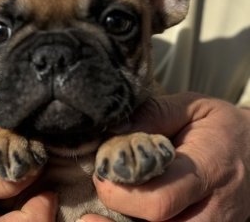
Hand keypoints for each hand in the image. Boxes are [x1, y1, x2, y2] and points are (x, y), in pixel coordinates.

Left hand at [81, 93, 249, 221]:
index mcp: (211, 169)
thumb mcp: (192, 107)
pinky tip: (123, 219)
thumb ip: (153, 115)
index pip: (160, 199)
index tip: (101, 174)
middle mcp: (217, 210)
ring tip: (98, 218)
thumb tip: (113, 130)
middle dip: (118, 221)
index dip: (121, 194)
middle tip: (95, 204)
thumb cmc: (221, 126)